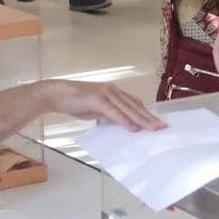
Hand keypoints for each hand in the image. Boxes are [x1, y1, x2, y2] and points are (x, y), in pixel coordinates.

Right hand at [41, 79, 163, 131]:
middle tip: (162, 127)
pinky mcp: (97, 99)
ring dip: (141, 119)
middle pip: (135, 105)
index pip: (134, 103)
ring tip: (152, 129)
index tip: (157, 122)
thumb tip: (121, 124)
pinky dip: (124, 120)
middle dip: (149, 117)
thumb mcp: (96, 109)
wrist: (56, 94)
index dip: (146, 113)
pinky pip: (114, 112)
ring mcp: (105, 93)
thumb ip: (109, 114)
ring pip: (127, 108)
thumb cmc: (75, 102)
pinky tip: (133, 128)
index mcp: (113, 92)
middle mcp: (112, 90)